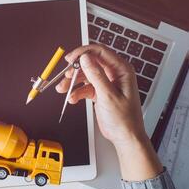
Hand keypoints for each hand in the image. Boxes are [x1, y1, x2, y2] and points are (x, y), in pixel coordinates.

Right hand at [55, 44, 160, 179]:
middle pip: (90, 63)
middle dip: (75, 70)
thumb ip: (96, 75)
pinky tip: (73, 99)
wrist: (125, 136)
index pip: (100, 52)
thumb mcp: (108, 95)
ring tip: (63, 89)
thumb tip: (85, 58)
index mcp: (121, 70)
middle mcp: (114, 73)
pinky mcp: (100, 91)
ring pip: (85, 75)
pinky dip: (77, 92)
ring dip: (73, 82)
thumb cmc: (124, 119)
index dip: (83, 52)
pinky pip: (84, 87)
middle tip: (65, 76)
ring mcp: (106, 82)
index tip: (70, 59)